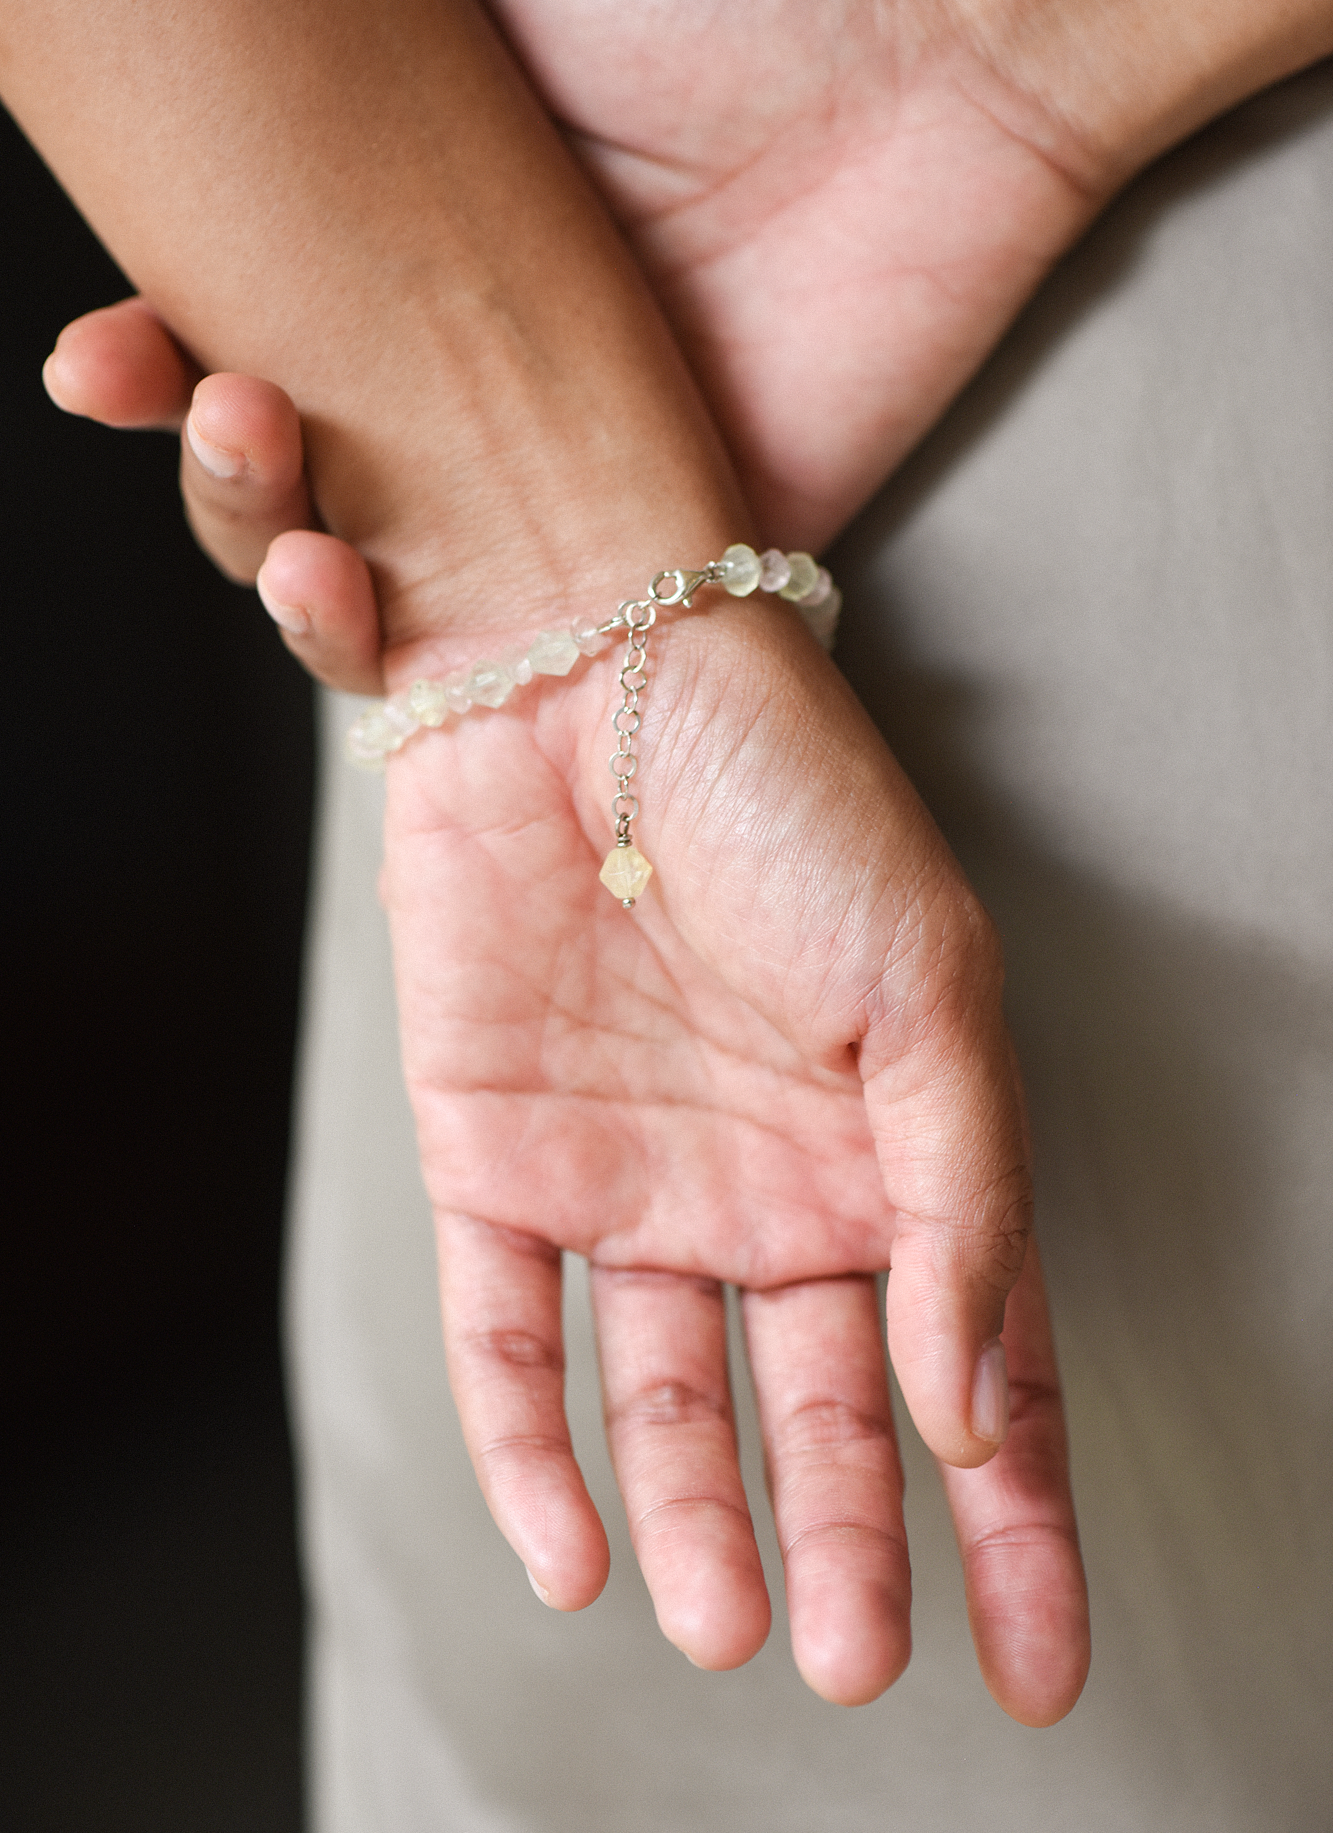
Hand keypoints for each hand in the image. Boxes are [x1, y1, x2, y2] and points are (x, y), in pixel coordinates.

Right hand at [42, 0, 1103, 665]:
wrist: (924, 79)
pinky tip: (388, 628)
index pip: (248, 357)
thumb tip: (253, 98)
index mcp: (411, 287)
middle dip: (221, 485)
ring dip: (303, 590)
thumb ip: (358, 59)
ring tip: (300, 546)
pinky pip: (550, 657)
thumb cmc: (724, 4)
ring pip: (398, 599)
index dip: (155, 371)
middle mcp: (476, 405)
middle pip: (300, 494)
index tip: (103, 356)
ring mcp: (568, 501)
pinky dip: (460, 672)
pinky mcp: (671, 571)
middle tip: (216, 422)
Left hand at [379, 595, 1086, 1717]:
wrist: (591, 672)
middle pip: (822, 1410)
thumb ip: (961, 1198)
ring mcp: (630, 1183)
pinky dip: (533, 1448)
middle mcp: (766, 1188)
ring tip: (729, 1624)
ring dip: (700, 1517)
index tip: (1041, 1662)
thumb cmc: (788, 802)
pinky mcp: (497, 1158)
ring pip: (667, 1400)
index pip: (977, 1369)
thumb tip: (977, 1403)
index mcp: (893, 1153)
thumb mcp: (930, 989)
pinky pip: (509, 1335)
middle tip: (859, 1658)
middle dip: (852, 1545)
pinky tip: (575, 1545)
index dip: (1017, 1520)